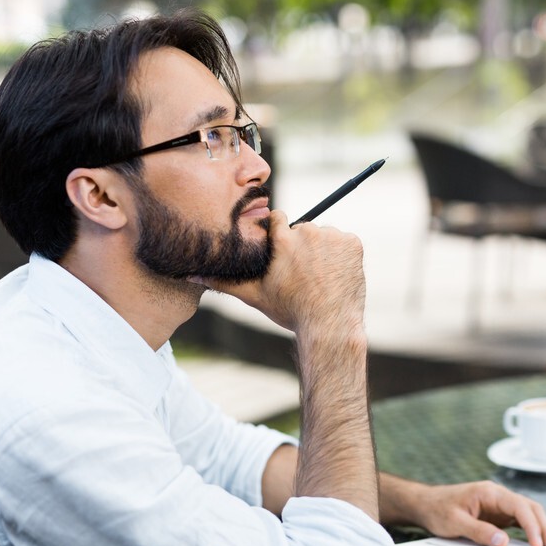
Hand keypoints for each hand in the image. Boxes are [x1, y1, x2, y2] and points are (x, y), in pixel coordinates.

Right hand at [197, 210, 365, 335]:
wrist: (329, 326)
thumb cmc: (290, 312)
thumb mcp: (254, 295)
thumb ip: (223, 280)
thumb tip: (191, 274)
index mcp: (282, 239)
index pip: (278, 218)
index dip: (280, 235)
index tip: (283, 253)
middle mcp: (307, 232)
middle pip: (303, 230)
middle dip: (303, 247)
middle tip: (304, 275)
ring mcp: (333, 236)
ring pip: (325, 237)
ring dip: (324, 251)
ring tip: (321, 278)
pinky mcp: (353, 244)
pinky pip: (345, 243)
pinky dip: (343, 256)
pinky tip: (336, 276)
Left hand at [405, 480, 545, 545]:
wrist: (426, 503)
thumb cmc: (438, 509)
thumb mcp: (454, 522)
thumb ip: (478, 531)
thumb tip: (503, 542)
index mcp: (489, 492)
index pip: (519, 505)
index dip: (532, 525)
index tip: (537, 544)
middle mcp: (498, 496)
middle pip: (530, 508)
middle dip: (544, 527)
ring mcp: (499, 505)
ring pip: (529, 513)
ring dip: (541, 529)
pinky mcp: (498, 514)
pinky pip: (520, 521)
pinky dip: (531, 532)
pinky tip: (537, 545)